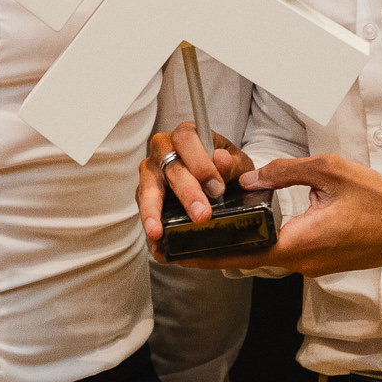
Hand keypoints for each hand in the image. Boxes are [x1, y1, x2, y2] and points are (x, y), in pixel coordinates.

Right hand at [138, 121, 253, 242]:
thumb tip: (221, 159)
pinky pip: (143, 210)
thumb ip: (232, 163)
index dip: (201, 164)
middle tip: (201, 215)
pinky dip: (151, 229)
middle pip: (170, 168)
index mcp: (186, 135)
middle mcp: (163, 150)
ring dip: (153, 211)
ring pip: (147, 189)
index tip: (217, 188)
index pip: (186, 140)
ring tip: (157, 231)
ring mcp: (151, 172)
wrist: (219, 181)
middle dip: (186, 193)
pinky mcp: (145, 194)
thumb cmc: (225, 167)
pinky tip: (157, 246)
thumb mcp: (237, 164)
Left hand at [185, 153, 381, 276]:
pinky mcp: (323, 263)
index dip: (207, 256)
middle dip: (214, 253)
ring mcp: (313, 266)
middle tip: (180, 246)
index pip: (242, 254)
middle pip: (248, 260)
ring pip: (266, 258)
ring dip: (239, 248)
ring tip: (208, 235)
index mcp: (299, 243)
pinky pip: (285, 255)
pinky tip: (250, 232)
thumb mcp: (327, 172)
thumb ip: (283, 172)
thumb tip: (250, 178)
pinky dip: (262, 246)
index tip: (179, 256)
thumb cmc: (377, 199)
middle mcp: (302, 263)